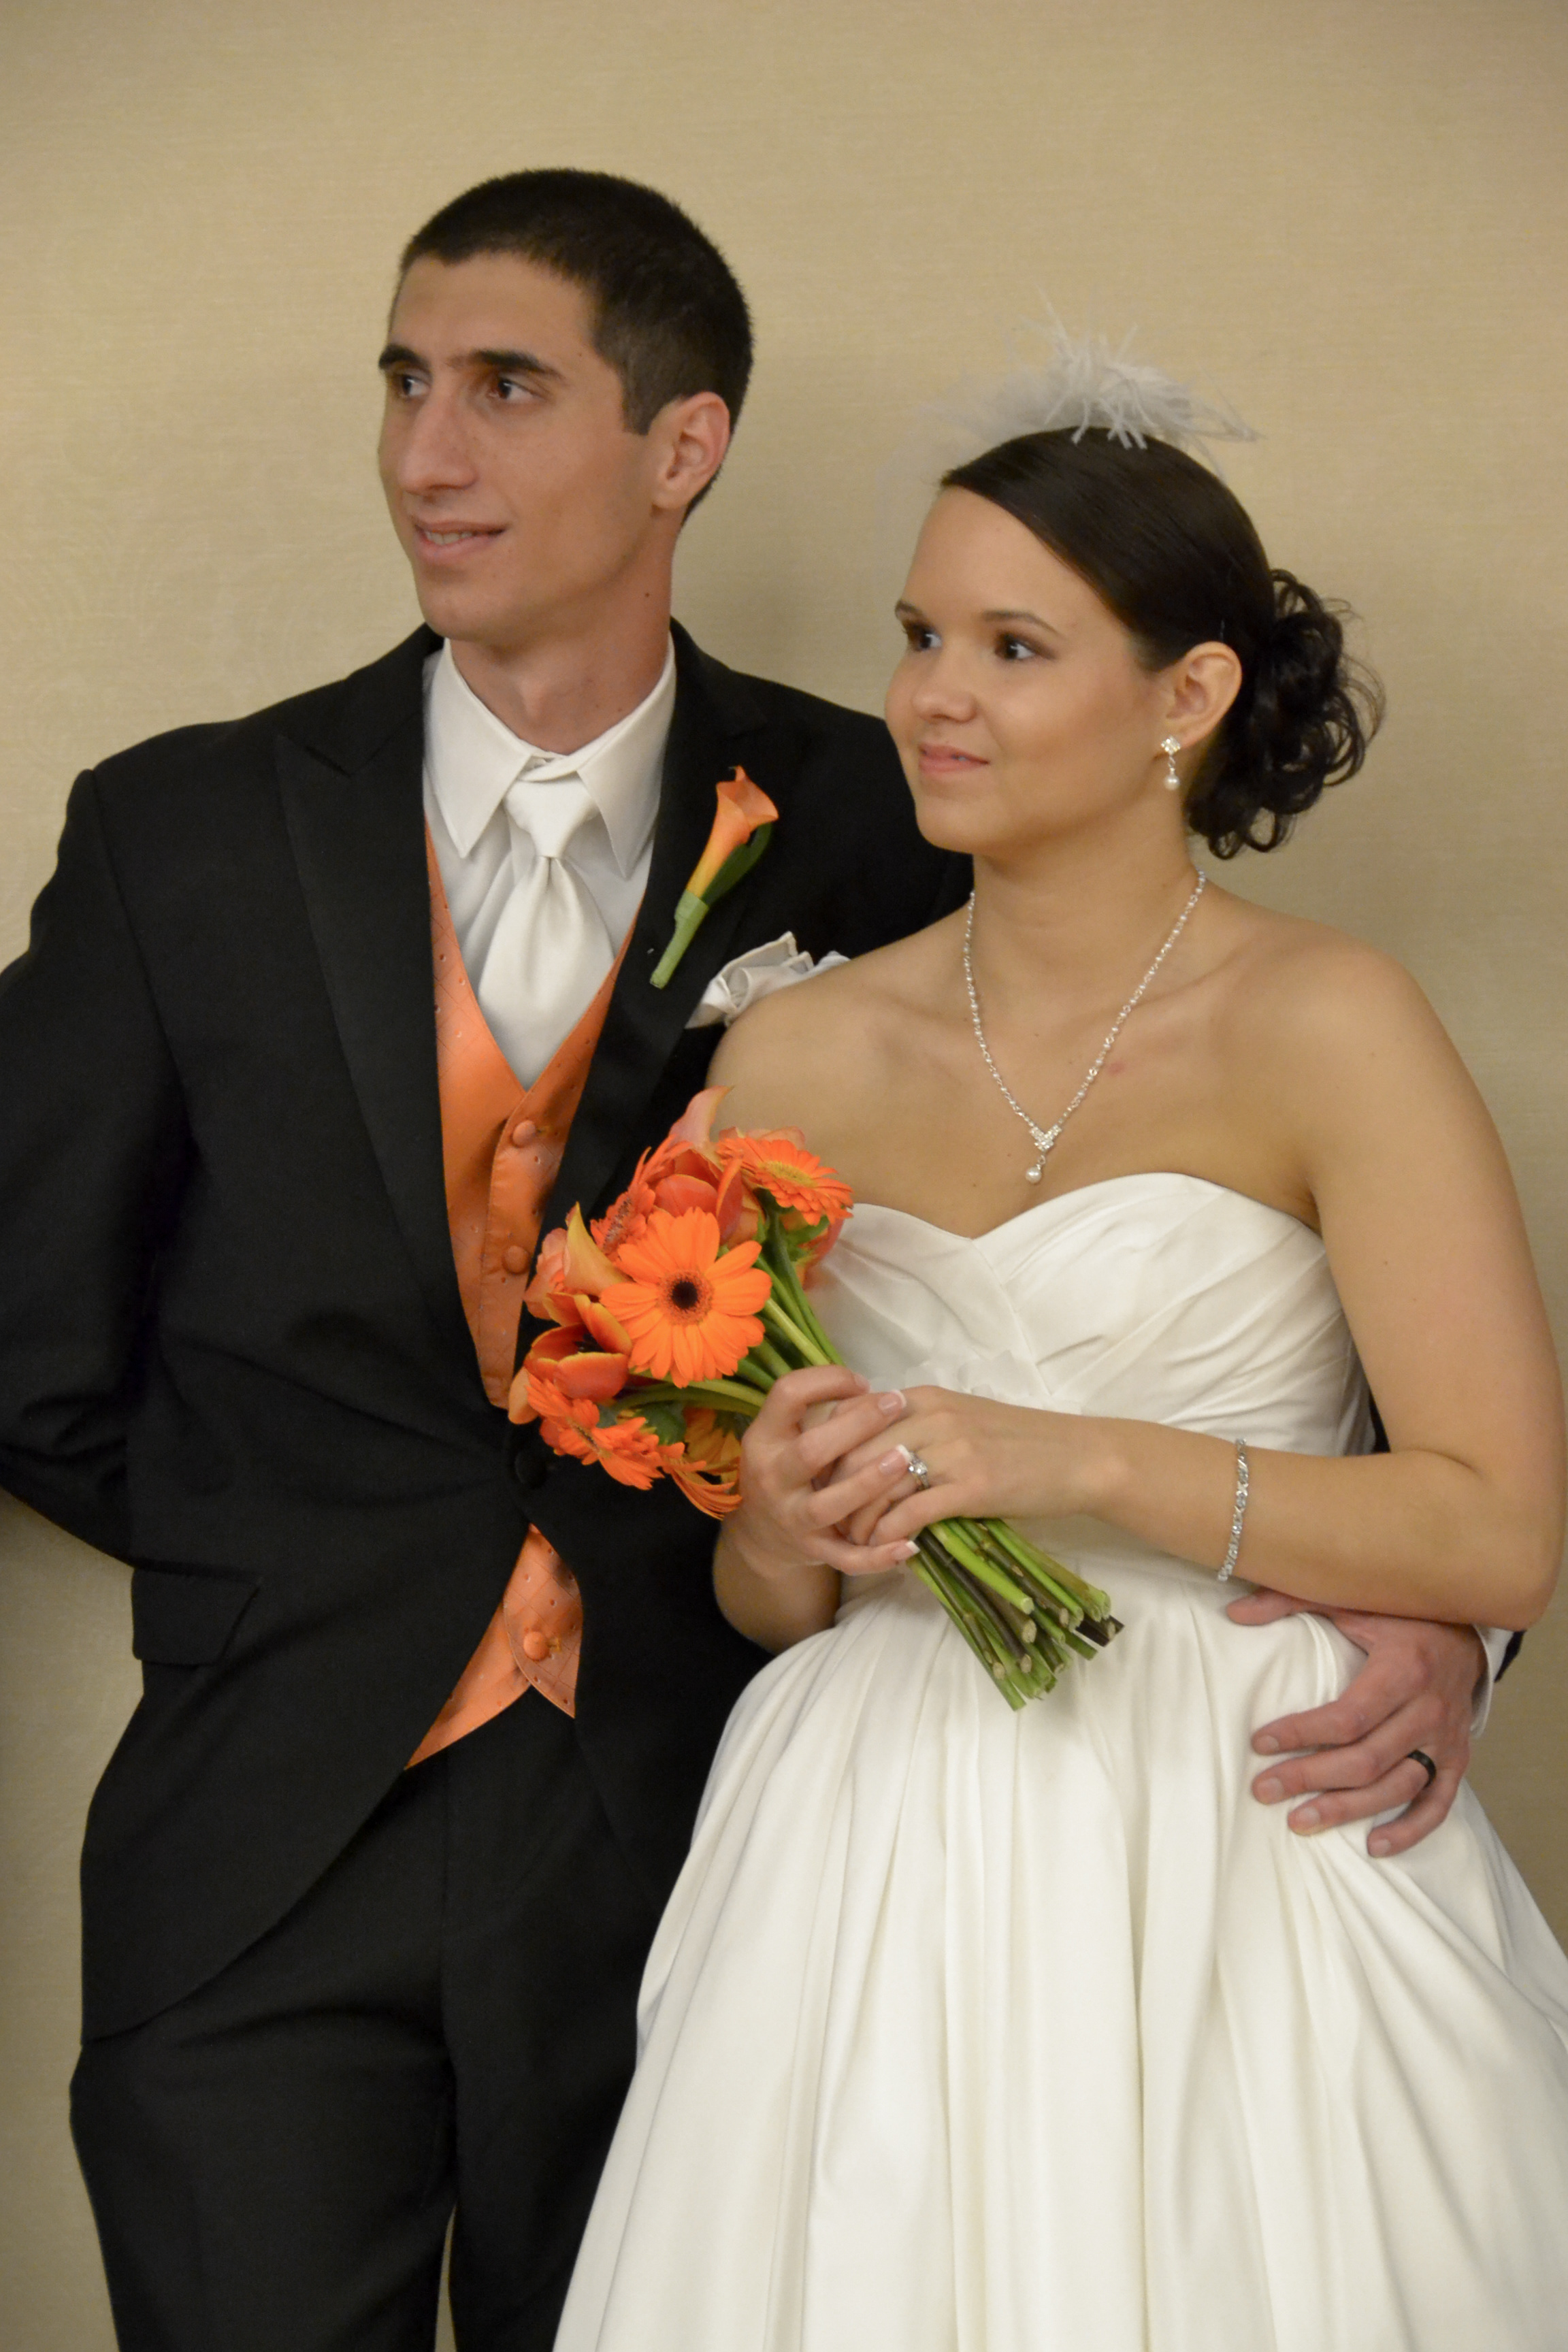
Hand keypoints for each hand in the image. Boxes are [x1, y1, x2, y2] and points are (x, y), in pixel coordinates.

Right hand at [726, 1366, 919, 1584]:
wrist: (763, 1534)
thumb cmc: (787, 1468)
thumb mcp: (784, 1436)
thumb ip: (817, 1412)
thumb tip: (871, 1390)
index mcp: (764, 1439)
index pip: (787, 1395)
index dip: (826, 1380)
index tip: (862, 1382)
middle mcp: (773, 1478)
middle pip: (811, 1450)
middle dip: (857, 1426)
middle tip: (898, 1404)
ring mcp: (792, 1518)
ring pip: (829, 1505)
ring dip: (868, 1483)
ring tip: (905, 1458)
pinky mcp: (814, 1550)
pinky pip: (847, 1558)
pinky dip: (878, 1556)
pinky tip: (910, 1543)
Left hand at [829, 1384, 1092, 1542]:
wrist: (1079, 1457)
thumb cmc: (1020, 1442)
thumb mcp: (962, 1419)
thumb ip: (918, 1428)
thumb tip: (872, 1454)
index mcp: (925, 1398)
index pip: (852, 1418)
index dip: (828, 1454)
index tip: (822, 1483)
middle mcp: (932, 1418)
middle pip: (854, 1453)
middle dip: (834, 1492)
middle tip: (829, 1521)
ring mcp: (952, 1451)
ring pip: (877, 1485)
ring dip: (858, 1520)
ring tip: (853, 1543)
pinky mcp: (971, 1486)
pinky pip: (911, 1511)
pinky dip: (890, 1533)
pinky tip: (887, 1549)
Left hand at [1228, 1588, 1483, 1855]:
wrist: (1467, 1631)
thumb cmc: (1400, 1614)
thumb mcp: (1352, 1598)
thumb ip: (1291, 1601)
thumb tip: (1235, 1614)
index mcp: (1403, 1669)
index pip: (1348, 1717)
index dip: (1301, 1733)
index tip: (1259, 1742)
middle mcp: (1429, 1710)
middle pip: (1366, 1759)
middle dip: (1310, 1778)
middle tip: (1264, 1791)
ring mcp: (1446, 1739)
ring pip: (1396, 1787)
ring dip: (1347, 1810)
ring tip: (1299, 1821)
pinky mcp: (1458, 1759)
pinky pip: (1438, 1804)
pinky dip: (1409, 1829)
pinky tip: (1373, 1845)